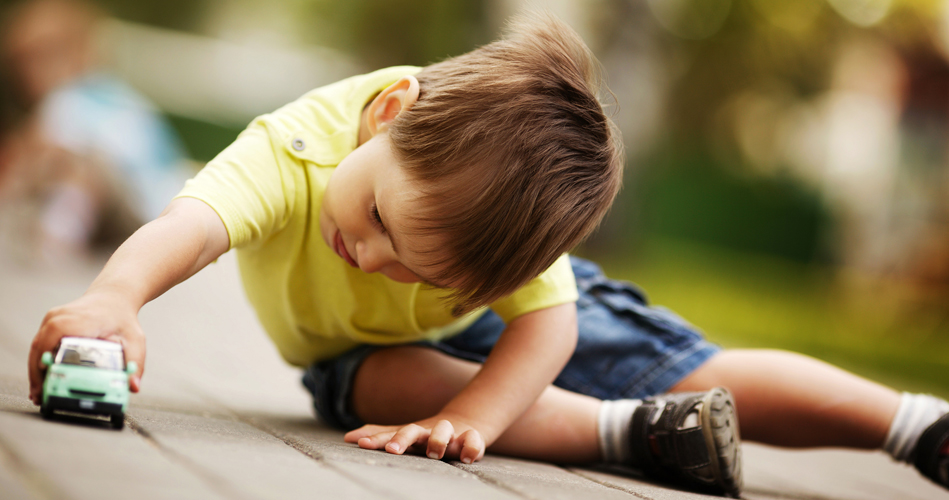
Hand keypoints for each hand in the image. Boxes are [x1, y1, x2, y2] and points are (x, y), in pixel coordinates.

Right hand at [28, 290, 144, 404]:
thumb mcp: (134, 340)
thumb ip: (135, 363)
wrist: (114, 298)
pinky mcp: (50, 322)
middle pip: (40, 348)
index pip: (53, 342)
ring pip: (37, 346)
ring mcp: (53, 318)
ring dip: (35, 370)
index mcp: (79, 321)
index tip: (47, 384)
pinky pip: (40, 343)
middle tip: (40, 397)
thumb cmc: (122, 318)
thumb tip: (133, 386)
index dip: (46, 365)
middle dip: (38, 375)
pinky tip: (41, 378)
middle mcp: (61, 317)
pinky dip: (39, 361)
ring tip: (38, 393)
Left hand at [344, 415, 485, 463]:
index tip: (362, 445)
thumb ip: (380, 436)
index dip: (377, 440)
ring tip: (433, 452)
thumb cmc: (427, 434)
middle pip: (414, 430)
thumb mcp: (404, 434)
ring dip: (438, 438)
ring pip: (445, 430)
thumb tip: (347, 437)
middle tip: (393, 450)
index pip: (391, 434)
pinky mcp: (471, 439)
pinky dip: (471, 446)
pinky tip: (465, 457)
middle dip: (403, 438)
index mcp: (412, 432)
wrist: (464, 423)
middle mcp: (429, 431)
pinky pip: (474, 440)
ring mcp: (451, 435)